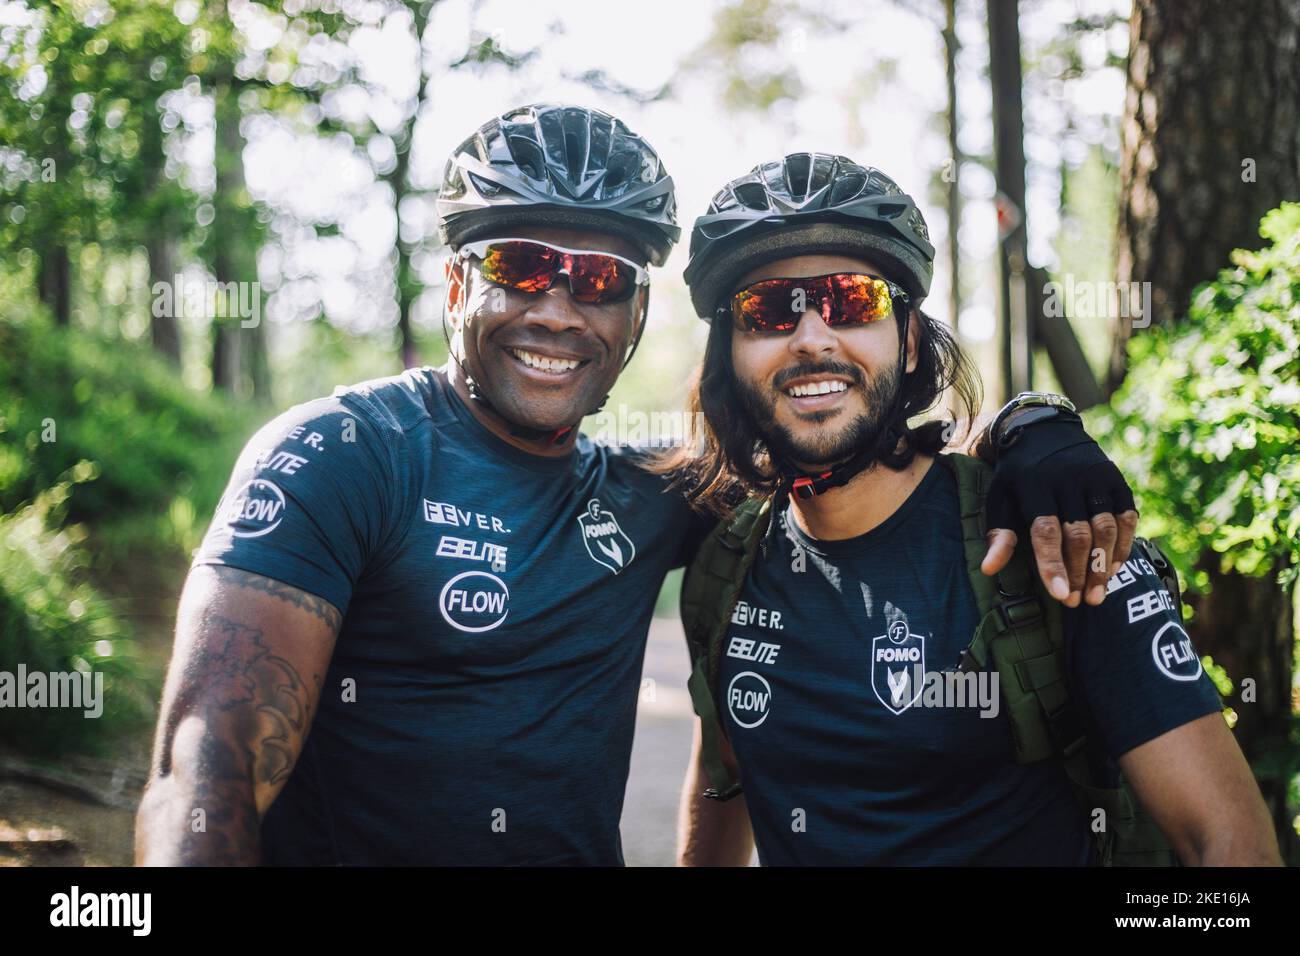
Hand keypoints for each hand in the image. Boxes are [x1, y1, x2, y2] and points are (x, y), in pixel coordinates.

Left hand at [980, 417, 1137, 606]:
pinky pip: (1126, 516)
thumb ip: (1000, 533)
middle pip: (1079, 534)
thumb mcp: (1000, 497)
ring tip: (1098, 595)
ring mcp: (1096, 477)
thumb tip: (989, 570)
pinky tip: (1114, 569)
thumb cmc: (1017, 475)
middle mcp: (1068, 479)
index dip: (1054, 565)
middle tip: (1079, 603)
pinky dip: (1124, 545)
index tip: (1061, 596)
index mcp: (1034, 485)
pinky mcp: (1116, 478)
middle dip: (1081, 572)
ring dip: (1104, 565)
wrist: (1044, 430)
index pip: (1046, 532)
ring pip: (1106, 528)